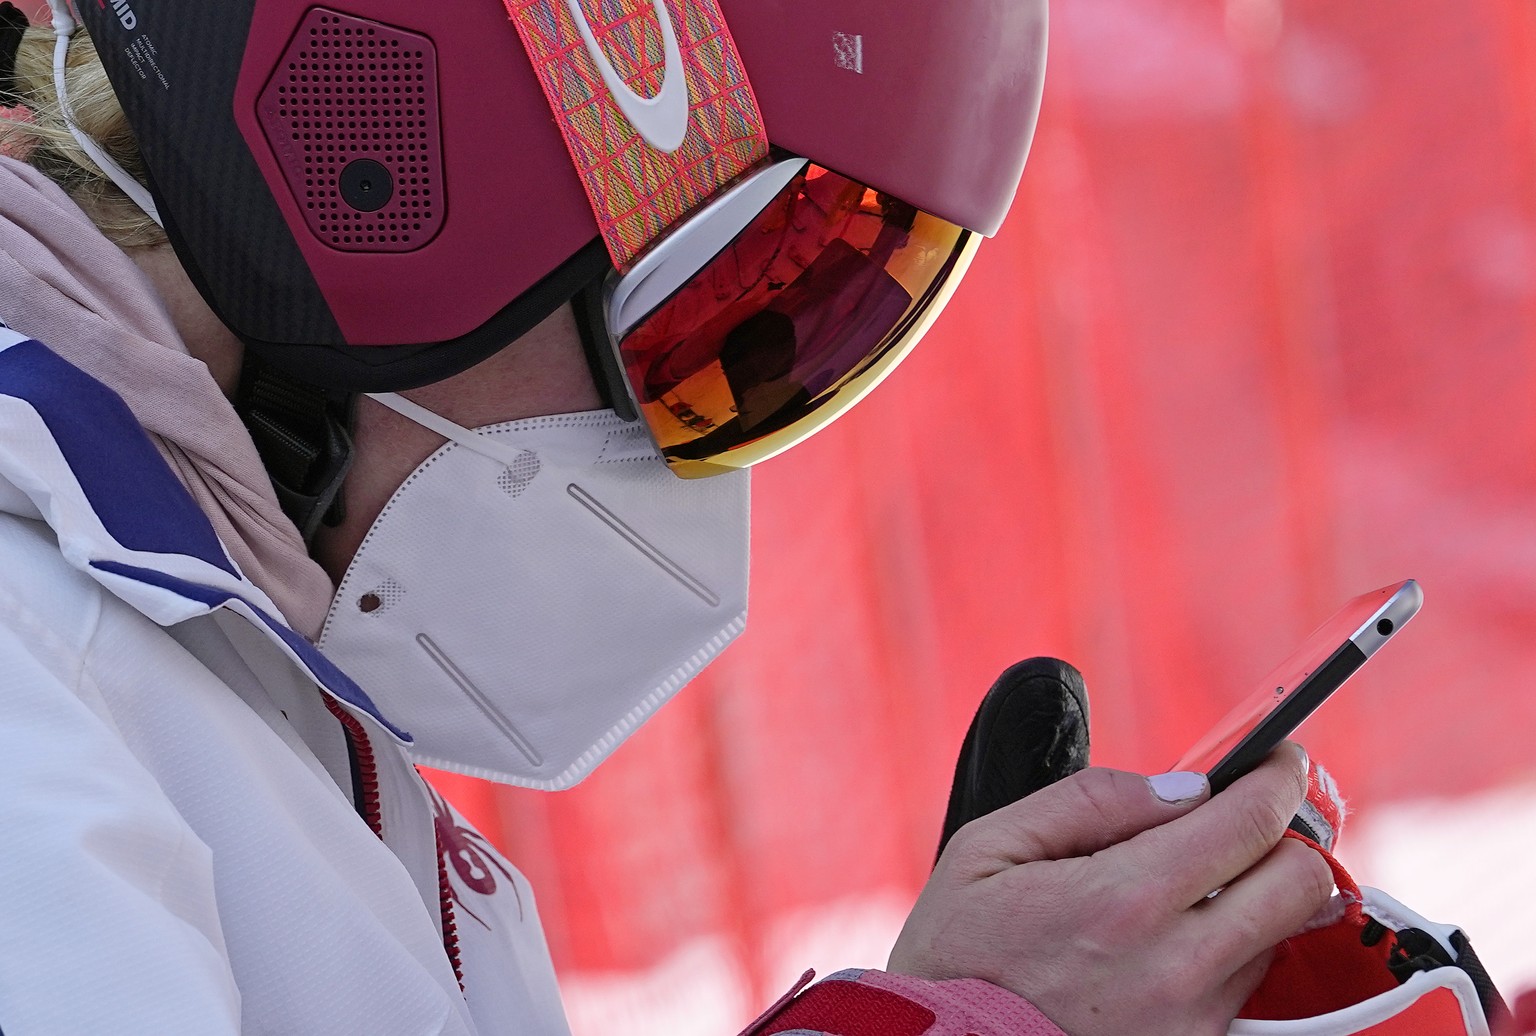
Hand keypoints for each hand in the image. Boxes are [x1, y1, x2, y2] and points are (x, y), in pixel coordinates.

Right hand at [888, 743, 1330, 1035]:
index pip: (1251, 823)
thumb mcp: (988, 850)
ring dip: (1252, 900)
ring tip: (1189, 891)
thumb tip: (1183, 788)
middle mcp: (1176, 968)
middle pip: (1300, 884)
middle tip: (1245, 821)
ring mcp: (1193, 1023)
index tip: (1276, 759)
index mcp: (1123, 900)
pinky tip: (1175, 946)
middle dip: (1284, 838)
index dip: (1276, 776)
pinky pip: (1249, 991)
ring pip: (1280, 937)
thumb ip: (1089, 801)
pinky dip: (1230, 956)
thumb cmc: (954, 956)